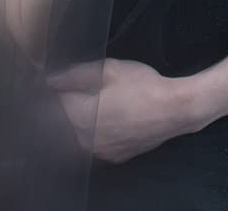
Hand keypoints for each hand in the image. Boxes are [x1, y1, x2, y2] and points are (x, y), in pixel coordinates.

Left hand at [46, 58, 192, 164]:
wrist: (175, 110)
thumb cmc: (142, 85)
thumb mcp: (110, 69)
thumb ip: (77, 74)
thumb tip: (52, 78)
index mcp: (81, 116)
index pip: (54, 105)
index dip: (54, 91)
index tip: (57, 82)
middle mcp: (86, 140)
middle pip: (63, 124)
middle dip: (65, 107)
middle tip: (76, 91)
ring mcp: (101, 152)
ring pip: (77, 137)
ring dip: (78, 122)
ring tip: (94, 104)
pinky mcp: (114, 157)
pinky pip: (94, 145)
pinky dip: (93, 134)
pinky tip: (107, 120)